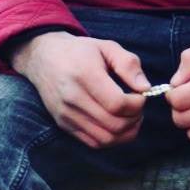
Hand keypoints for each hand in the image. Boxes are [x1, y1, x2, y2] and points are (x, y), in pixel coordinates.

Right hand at [12, 32, 150, 148]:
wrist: (44, 57)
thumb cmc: (80, 51)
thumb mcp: (107, 47)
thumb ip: (129, 64)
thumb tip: (145, 88)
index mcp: (85, 75)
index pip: (117, 104)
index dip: (137, 104)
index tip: (141, 95)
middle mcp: (73, 98)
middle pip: (114, 125)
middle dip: (135, 119)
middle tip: (138, 107)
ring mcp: (67, 115)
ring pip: (105, 139)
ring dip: (126, 133)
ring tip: (131, 117)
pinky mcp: (64, 125)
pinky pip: (93, 143)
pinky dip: (111, 139)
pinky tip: (117, 124)